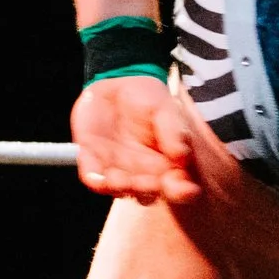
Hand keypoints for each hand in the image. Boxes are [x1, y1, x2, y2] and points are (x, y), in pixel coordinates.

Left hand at [70, 75, 201, 203]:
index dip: (183, 191)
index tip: (184, 189)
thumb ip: (174, 130)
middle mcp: (145, 174)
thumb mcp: (165, 108)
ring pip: (122, 190)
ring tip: (121, 180)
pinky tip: (97, 179)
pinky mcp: (94, 163)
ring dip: (121, 188)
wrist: (115, 85)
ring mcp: (119, 171)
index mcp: (169, 164)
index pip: (180, 186)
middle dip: (149, 190)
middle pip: (149, 193)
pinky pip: (94, 179)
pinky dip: (95, 181)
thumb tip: (182, 156)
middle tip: (152, 183)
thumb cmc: (148, 99)